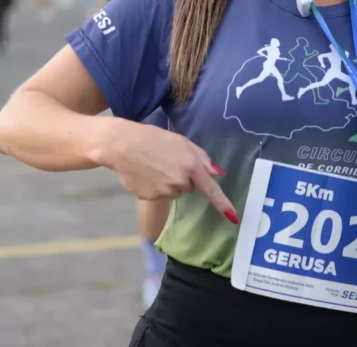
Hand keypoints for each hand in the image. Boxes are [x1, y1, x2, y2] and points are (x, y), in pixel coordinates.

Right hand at [98, 121, 237, 223]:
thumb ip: (202, 158)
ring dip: (168, 183)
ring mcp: (164, 192)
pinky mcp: (149, 198)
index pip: (211, 189)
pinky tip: (145, 173)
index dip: (223, 204)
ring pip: (174, 192)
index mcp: (192, 166)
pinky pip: (158, 195)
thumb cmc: (154, 138)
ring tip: (154, 166)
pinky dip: (154, 187)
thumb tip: (217, 173)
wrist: (122, 145)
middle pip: (189, 188)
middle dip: (182, 177)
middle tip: (168, 162)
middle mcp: (180, 182)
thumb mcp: (182, 142)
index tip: (233, 218)